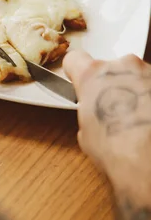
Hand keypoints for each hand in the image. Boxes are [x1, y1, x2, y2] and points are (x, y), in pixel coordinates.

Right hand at [64, 51, 150, 180]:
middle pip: (111, 68)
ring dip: (136, 92)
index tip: (79, 81)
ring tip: (138, 120)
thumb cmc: (118, 149)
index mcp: (93, 74)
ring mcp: (149, 72)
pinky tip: (149, 121)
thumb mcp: (86, 133)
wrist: (150, 160)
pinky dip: (150, 100)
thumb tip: (96, 115)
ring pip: (137, 77)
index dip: (76, 71)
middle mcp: (123, 65)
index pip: (76, 59)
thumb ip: (88, 111)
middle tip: (114, 110)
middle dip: (112, 85)